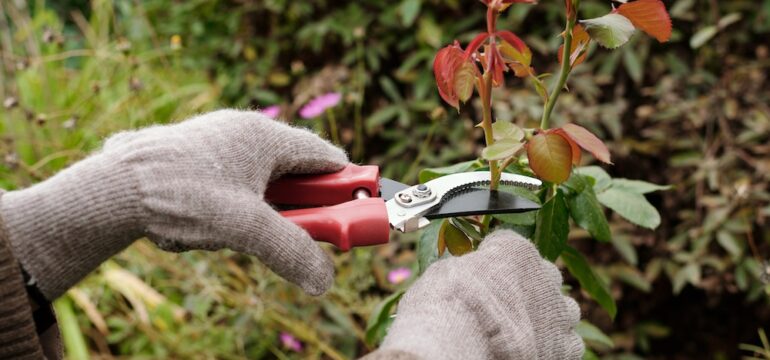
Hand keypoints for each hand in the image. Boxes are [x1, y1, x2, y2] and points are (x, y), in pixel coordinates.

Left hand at [0, 110, 347, 298]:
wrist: (109, 193)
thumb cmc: (180, 198)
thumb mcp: (244, 229)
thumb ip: (291, 252)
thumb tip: (324, 280)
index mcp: (263, 135)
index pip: (325, 158)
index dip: (345, 187)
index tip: (354, 214)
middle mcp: (241, 130)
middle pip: (294, 170)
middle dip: (300, 206)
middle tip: (299, 234)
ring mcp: (214, 141)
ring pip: (261, 180)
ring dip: (264, 210)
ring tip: (238, 232)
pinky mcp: (192, 156)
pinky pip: (230, 182)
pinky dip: (234, 206)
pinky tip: (210, 225)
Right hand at [366, 230, 583, 359]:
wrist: (460, 339)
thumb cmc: (446, 303)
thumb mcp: (447, 270)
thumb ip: (468, 267)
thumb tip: (465, 274)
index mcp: (516, 249)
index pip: (512, 247)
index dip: (496, 263)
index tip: (483, 277)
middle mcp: (545, 274)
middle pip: (544, 276)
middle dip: (528, 288)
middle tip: (505, 307)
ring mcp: (560, 311)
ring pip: (564, 309)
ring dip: (548, 317)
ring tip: (523, 332)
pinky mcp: (566, 345)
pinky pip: (570, 342)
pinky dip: (554, 345)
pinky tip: (533, 349)